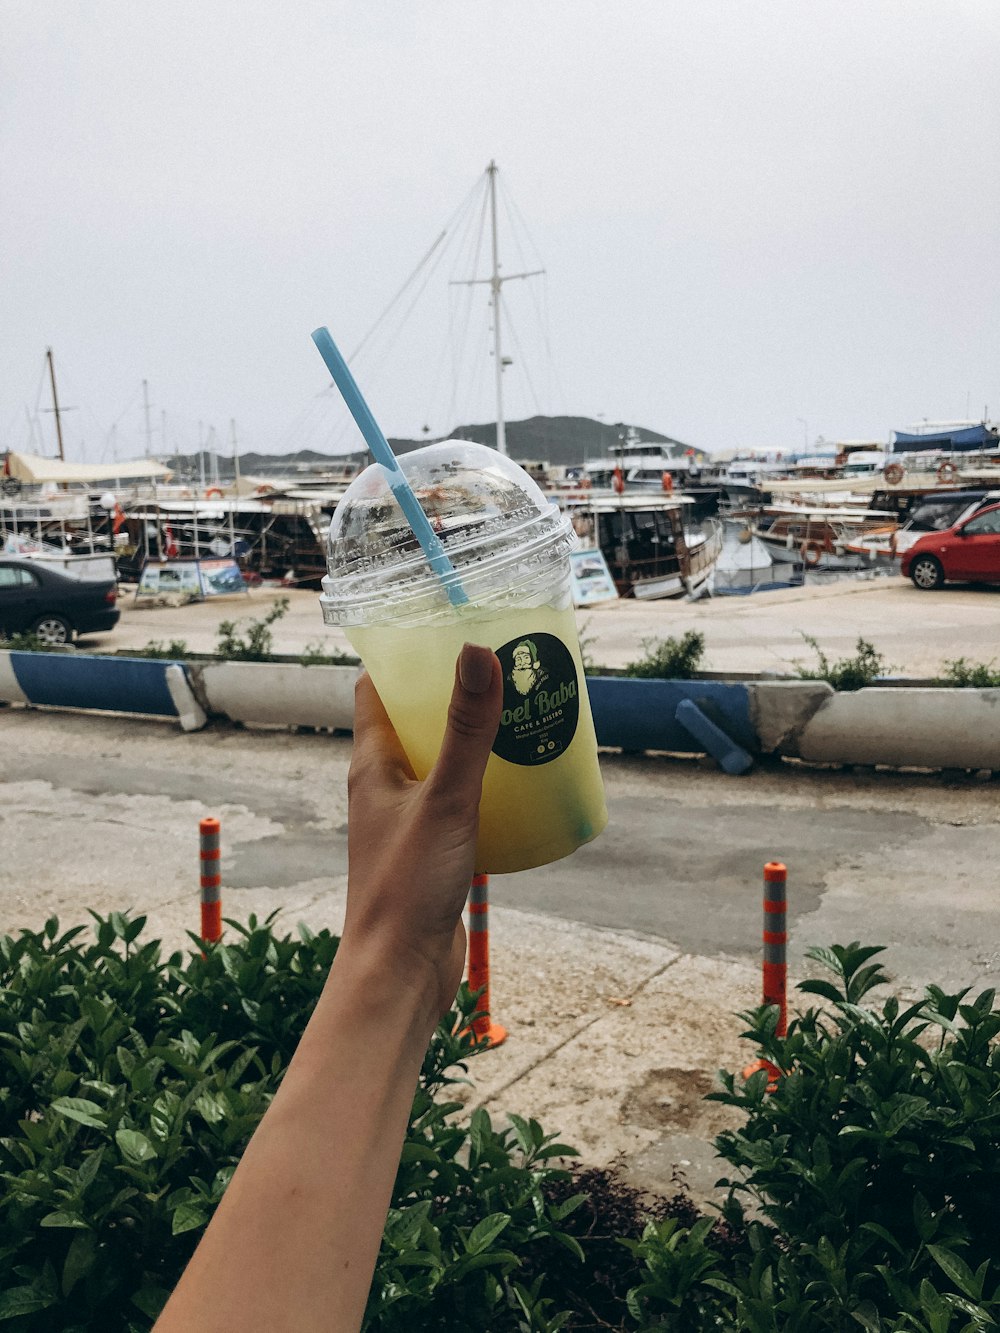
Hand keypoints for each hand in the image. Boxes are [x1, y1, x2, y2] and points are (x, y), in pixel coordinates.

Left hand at [341, 642, 501, 1021]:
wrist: (401, 975)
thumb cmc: (406, 888)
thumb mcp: (446, 800)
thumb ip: (466, 731)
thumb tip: (476, 652)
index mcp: (372, 766)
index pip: (377, 691)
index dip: (404, 657)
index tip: (447, 631)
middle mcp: (386, 788)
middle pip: (416, 723)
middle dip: (455, 695)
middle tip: (505, 671)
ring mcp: (409, 821)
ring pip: (443, 764)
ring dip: (475, 741)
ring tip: (523, 718)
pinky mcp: (434, 851)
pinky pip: (461, 802)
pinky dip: (489, 786)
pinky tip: (525, 785)